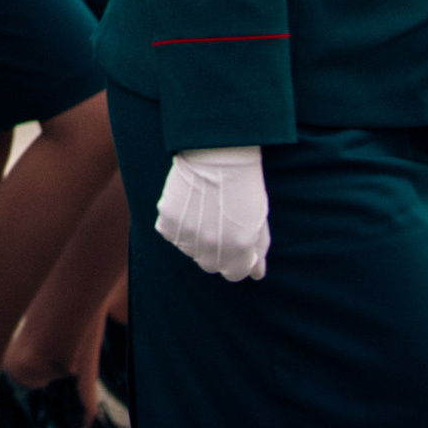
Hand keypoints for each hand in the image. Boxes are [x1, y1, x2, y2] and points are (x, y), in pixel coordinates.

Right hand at [155, 145, 268, 280]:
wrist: (217, 153)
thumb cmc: (243, 184)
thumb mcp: (259, 219)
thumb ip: (258, 250)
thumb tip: (257, 273)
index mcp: (239, 249)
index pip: (233, 274)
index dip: (235, 260)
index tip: (234, 244)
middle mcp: (213, 247)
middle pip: (209, 265)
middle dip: (215, 252)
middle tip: (217, 226)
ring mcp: (188, 235)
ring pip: (188, 250)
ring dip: (195, 238)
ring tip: (202, 212)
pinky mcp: (168, 220)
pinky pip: (170, 233)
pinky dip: (176, 225)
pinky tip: (187, 207)